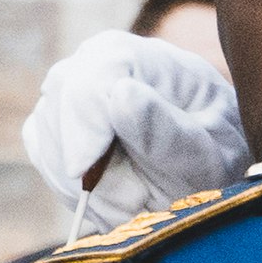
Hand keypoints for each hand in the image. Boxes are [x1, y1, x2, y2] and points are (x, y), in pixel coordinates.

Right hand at [21, 32, 248, 238]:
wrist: (208, 181)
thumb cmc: (217, 163)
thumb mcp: (209, 156)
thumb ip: (168, 130)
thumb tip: (121, 93)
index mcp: (151, 58)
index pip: (99, 69)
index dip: (85, 118)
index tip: (85, 169)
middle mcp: (106, 64)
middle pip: (62, 95)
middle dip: (86, 160)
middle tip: (134, 201)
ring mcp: (78, 93)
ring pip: (46, 130)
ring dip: (83, 184)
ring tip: (139, 204)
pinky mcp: (59, 125)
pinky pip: (44, 155)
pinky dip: (70, 190)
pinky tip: (115, 204)